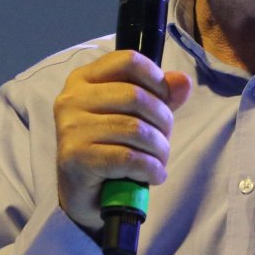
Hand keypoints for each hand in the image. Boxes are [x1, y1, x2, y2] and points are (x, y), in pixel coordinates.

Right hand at [53, 50, 191, 233]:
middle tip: (164, 139)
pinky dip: (150, 169)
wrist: (84, 193)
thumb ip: (159, 95)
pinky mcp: (76, 158)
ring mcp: (71, 128)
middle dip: (162, 121)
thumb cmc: (110, 147)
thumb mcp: (135, 115)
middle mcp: (72, 99)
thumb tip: (183, 81)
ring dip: (159, 149)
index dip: (156, 79)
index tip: (165, 100)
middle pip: (136, 96)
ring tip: (159, 160)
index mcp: (84, 79)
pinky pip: (128, 158)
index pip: (128, 61)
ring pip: (135, 129)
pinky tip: (153, 175)